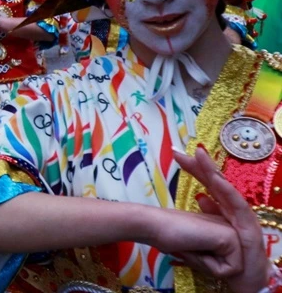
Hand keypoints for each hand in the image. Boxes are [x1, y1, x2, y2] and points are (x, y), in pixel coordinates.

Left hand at [175, 145, 267, 292]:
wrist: (247, 277)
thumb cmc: (228, 257)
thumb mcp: (211, 235)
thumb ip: (208, 215)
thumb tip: (201, 196)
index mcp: (223, 208)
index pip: (206, 182)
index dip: (193, 167)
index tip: (176, 153)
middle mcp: (233, 208)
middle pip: (215, 181)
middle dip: (201, 163)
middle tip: (185, 148)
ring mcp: (242, 216)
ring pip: (226, 189)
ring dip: (213, 171)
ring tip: (200, 156)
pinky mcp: (249, 228)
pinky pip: (237, 206)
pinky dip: (227, 191)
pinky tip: (217, 180)